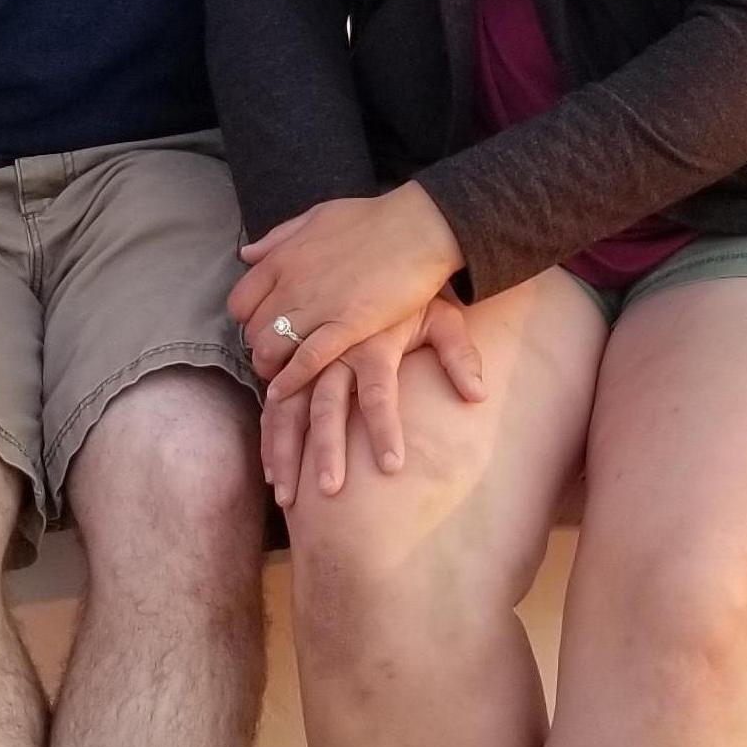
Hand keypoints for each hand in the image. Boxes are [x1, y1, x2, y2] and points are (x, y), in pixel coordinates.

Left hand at [230, 185, 466, 402]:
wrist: (417, 227)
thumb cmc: (372, 219)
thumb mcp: (316, 216)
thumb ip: (278, 237)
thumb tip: (246, 254)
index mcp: (282, 259)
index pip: (240, 303)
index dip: (248, 320)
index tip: (263, 326)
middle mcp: (292, 284)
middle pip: (252, 331)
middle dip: (259, 348)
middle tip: (275, 356)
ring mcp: (318, 307)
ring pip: (271, 349)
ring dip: (270, 367)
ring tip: (280, 376)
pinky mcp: (347, 326)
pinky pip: (307, 360)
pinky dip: (290, 379)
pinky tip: (284, 391)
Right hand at [263, 292, 488, 505]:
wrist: (378, 251)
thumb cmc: (412, 294)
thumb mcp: (442, 317)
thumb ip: (459, 356)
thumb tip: (478, 395)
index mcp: (373, 341)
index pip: (379, 392)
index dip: (385, 430)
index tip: (391, 469)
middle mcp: (336, 349)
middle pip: (326, 405)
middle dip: (325, 451)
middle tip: (330, 493)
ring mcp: (307, 355)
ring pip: (288, 406)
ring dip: (286, 451)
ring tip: (286, 496)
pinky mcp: (291, 359)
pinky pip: (273, 400)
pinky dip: (268, 433)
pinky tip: (269, 467)